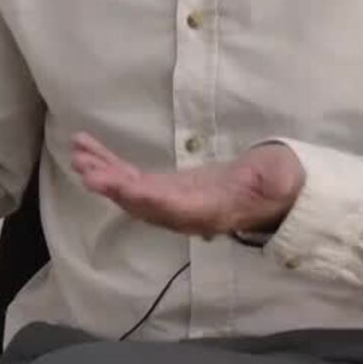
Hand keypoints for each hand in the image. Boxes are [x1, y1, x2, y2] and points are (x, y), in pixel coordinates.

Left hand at [70, 133, 305, 239]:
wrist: (276, 191)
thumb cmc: (281, 181)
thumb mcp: (284, 177)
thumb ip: (279, 179)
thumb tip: (278, 177)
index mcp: (212, 210)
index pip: (175, 208)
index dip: (147, 199)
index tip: (120, 187)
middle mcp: (185, 212)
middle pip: (143, 204)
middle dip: (113, 187)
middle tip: (86, 167)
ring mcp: (173, 201)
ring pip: (131, 192)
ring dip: (103, 174)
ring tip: (78, 153)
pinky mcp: (167, 188)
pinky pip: (133, 180)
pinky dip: (110, 166)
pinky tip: (89, 151)